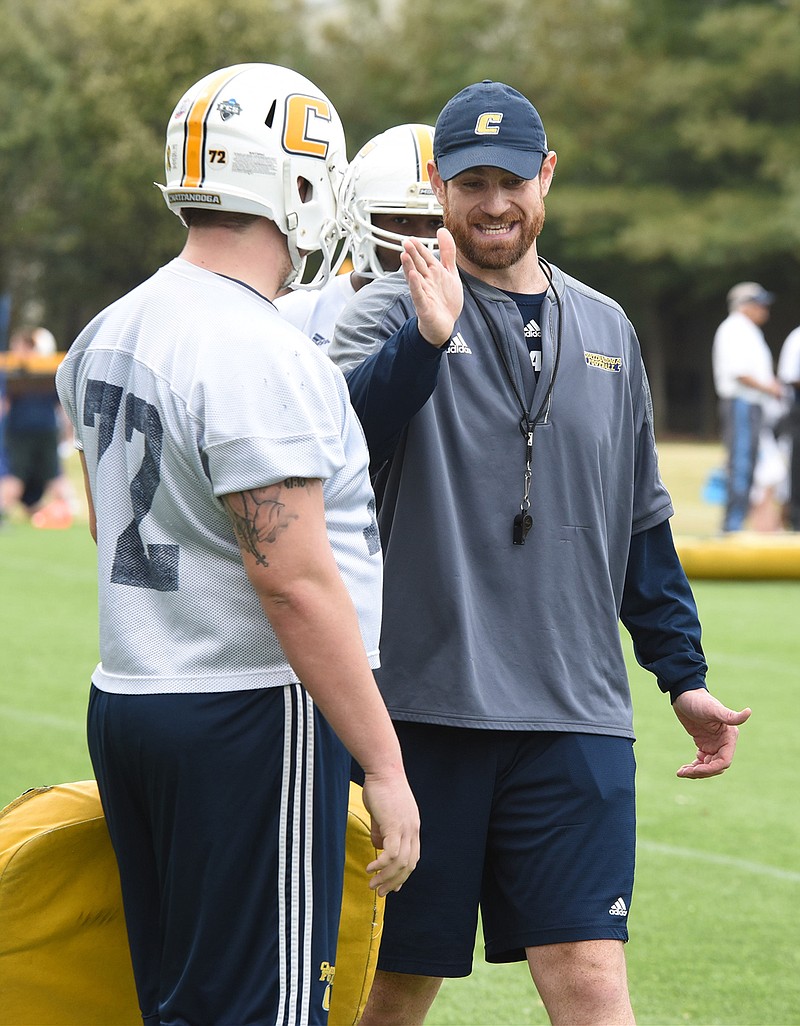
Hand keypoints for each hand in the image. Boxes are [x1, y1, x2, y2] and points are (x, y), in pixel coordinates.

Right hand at [361, 770, 420, 895]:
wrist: (383, 769)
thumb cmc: (381, 788)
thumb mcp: (383, 814)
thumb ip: (382, 831)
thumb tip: (378, 847)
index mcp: (413, 827)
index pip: (413, 858)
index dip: (404, 874)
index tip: (393, 886)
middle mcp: (413, 830)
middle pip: (409, 865)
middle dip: (395, 882)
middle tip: (380, 892)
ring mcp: (406, 828)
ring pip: (400, 863)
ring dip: (386, 877)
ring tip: (372, 885)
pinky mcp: (395, 826)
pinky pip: (391, 853)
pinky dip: (381, 865)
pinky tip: (371, 869)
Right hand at [400, 227, 462, 347]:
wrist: (445, 325)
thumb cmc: (446, 300)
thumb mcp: (450, 272)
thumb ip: (447, 252)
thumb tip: (442, 230)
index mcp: (432, 273)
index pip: (425, 258)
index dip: (419, 248)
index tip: (411, 238)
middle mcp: (426, 282)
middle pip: (418, 265)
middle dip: (413, 254)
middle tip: (405, 242)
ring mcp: (424, 294)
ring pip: (415, 278)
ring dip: (410, 267)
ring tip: (404, 255)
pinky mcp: (424, 307)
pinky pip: (419, 295)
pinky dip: (415, 286)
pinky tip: (412, 276)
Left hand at [672, 689, 751, 778]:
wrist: (684, 694)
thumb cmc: (699, 700)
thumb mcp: (713, 709)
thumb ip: (730, 715)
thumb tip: (748, 712)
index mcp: (729, 737)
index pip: (724, 761)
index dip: (711, 768)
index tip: (695, 769)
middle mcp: (724, 742)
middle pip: (716, 767)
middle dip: (701, 772)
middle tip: (683, 772)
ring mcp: (714, 744)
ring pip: (709, 766)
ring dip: (696, 772)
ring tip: (681, 772)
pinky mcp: (704, 744)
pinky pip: (702, 761)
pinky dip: (694, 767)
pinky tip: (684, 769)